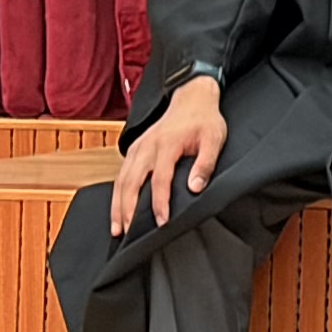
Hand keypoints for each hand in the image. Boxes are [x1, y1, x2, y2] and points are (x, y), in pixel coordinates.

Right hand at [111, 75, 228, 234]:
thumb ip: (205, 163)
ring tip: (118, 228)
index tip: (161, 222)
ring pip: (121, 180)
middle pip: (131, 183)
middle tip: (128, 232)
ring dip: (117, 205)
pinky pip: (121, 175)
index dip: (159, 202)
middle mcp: (147, 147)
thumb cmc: (204, 121)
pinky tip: (117, 210)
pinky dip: (117, 194)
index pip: (160, 179)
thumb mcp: (214, 139)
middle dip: (128, 209)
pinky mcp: (134, 150)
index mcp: (166, 145)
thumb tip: (194, 188)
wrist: (192, 99)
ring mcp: (137, 148)